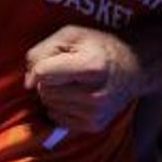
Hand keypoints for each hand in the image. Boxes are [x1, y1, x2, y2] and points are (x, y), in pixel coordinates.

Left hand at [25, 26, 142, 133]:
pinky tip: (74, 96)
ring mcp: (95, 114)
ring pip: (49, 105)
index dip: (39, 66)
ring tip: (71, 83)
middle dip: (48, 80)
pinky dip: (59, 107)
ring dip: (53, 94)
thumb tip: (28, 82)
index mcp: (91, 67)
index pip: (44, 73)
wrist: (133, 67)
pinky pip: (57, 119)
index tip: (48, 61)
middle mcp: (95, 95)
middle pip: (45, 91)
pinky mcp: (94, 126)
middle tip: (65, 71)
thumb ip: (42, 51)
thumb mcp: (71, 35)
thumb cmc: (98, 46)